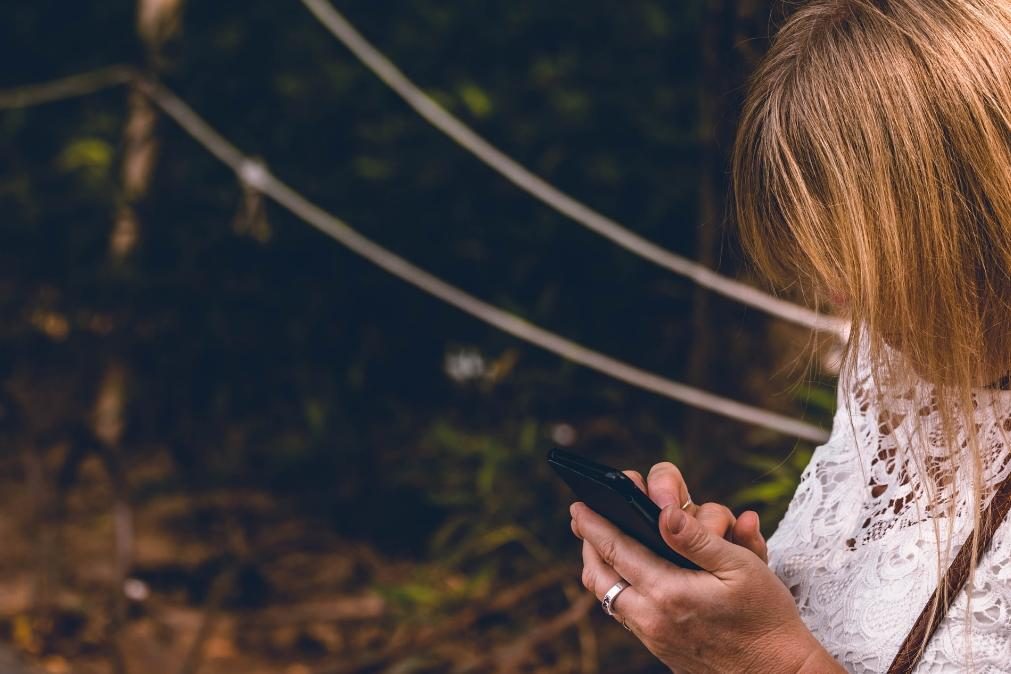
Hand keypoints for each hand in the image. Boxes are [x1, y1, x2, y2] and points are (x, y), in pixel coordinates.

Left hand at [571, 465, 842, 673]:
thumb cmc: (766, 617)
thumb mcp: (741, 568)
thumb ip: (697, 539)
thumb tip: (664, 513)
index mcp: (669, 592)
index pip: (617, 550)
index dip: (594, 525)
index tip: (578, 505)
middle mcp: (652, 617)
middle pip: (600, 576)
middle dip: (588, 544)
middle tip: (581, 519)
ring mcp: (653, 636)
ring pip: (607, 598)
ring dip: (599, 567)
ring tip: (597, 544)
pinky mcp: (659, 648)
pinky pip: (623, 614)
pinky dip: (615, 589)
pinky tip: (625, 574)